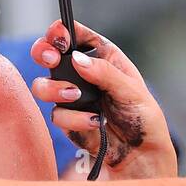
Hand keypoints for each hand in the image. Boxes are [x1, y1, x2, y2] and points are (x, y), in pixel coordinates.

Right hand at [31, 19, 177, 179]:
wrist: (140, 154)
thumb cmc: (143, 117)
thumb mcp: (131, 90)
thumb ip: (104, 73)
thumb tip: (77, 59)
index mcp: (102, 57)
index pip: (76, 34)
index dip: (63, 31)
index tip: (60, 38)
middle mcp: (83, 73)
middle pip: (49, 53)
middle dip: (43, 52)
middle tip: (51, 59)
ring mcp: (72, 96)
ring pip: (43, 85)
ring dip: (53, 88)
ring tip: (74, 96)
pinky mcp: (68, 119)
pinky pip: (57, 114)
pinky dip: (73, 119)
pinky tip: (94, 123)